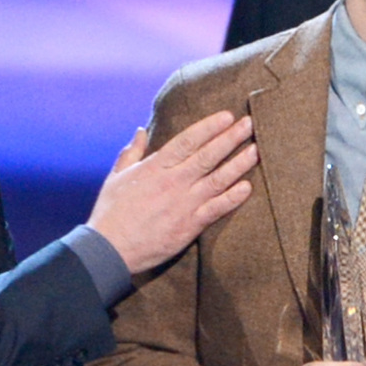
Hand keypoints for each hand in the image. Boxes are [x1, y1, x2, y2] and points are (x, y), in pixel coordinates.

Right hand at [87, 112, 257, 274]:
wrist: (109, 249)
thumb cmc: (110, 213)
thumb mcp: (116, 177)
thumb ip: (131, 153)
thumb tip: (141, 130)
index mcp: (155, 168)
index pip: (187, 141)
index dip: (209, 127)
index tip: (227, 116)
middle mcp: (173, 182)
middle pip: (208, 155)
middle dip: (231, 138)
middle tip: (249, 124)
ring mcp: (184, 204)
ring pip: (218, 179)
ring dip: (239, 164)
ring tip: (257, 150)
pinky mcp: (190, 226)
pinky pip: (217, 208)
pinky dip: (233, 198)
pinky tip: (248, 187)